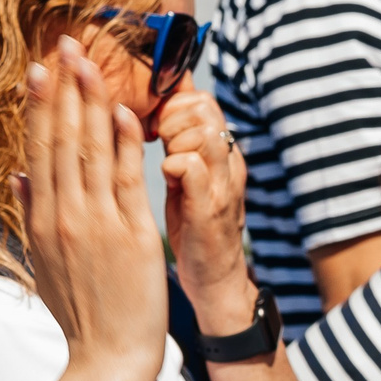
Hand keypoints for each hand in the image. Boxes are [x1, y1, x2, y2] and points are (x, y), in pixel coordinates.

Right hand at [14, 38, 167, 380]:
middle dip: (62, 88)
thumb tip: (14, 178)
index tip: (39, 68)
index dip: (38, 107)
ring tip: (90, 59)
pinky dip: (123, 142)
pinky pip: (125, 178)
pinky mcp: (131, 235)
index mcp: (42, 221)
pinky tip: (123, 110)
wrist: (109, 361)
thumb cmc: (82, 315)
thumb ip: (30, 217)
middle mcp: (63, 216)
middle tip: (65, 42)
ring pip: (90, 150)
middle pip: (60, 140)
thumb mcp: (43, 265)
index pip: (37, 150)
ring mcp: (96, 224)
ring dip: (91, 100)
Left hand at [155, 86, 253, 326]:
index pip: (201, 99)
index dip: (172, 104)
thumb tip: (153, 106)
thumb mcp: (186, 177)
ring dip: (173, 140)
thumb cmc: (194, 228)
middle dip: (170, 118)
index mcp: (221, 152)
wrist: (215, 281)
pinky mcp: (210, 210)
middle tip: (156, 145)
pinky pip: (192, 167)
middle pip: (204, 107)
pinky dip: (173, 165)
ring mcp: (222, 185)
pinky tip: (166, 177)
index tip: (154, 127)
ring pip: (203, 132)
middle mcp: (228, 163)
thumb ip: (177, 144)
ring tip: (164, 161)